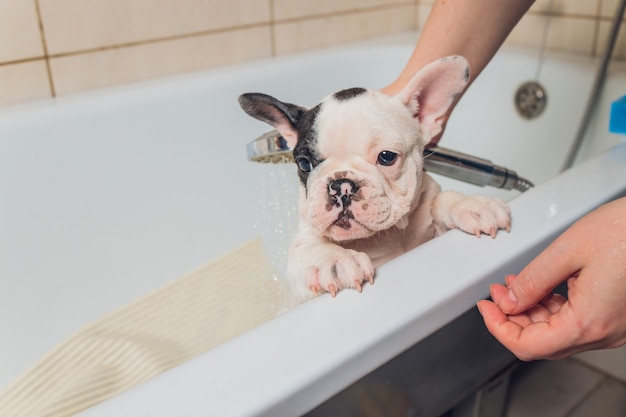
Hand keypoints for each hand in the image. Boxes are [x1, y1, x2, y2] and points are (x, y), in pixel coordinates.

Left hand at [477, 197, 625, 359]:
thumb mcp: (566, 251)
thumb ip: (532, 281)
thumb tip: (510, 301)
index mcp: (589, 322)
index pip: (528, 346)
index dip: (498, 328)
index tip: (486, 309)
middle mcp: (604, 332)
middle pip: (542, 342)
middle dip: (512, 318)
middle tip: (496, 294)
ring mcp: (614, 327)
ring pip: (558, 332)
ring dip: (530, 312)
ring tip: (512, 286)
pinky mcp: (618, 316)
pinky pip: (577, 321)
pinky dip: (552, 307)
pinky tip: (540, 288)